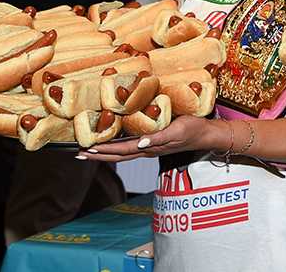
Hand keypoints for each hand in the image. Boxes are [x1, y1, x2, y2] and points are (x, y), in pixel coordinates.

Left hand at [77, 115, 225, 161]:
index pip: (121, 151)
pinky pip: (131, 147)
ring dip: (104, 153)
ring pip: (122, 153)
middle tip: (78, 154)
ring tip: (88, 152)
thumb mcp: (178, 130)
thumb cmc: (193, 129)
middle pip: (117, 156)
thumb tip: (140, 144)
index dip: (103, 151)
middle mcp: (147, 149)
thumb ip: (160, 138)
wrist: (207, 133)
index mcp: (150, 146)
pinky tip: (112, 143)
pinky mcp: (154, 141)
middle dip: (97, 156)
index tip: (86, 150)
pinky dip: (117, 147)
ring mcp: (150, 147)